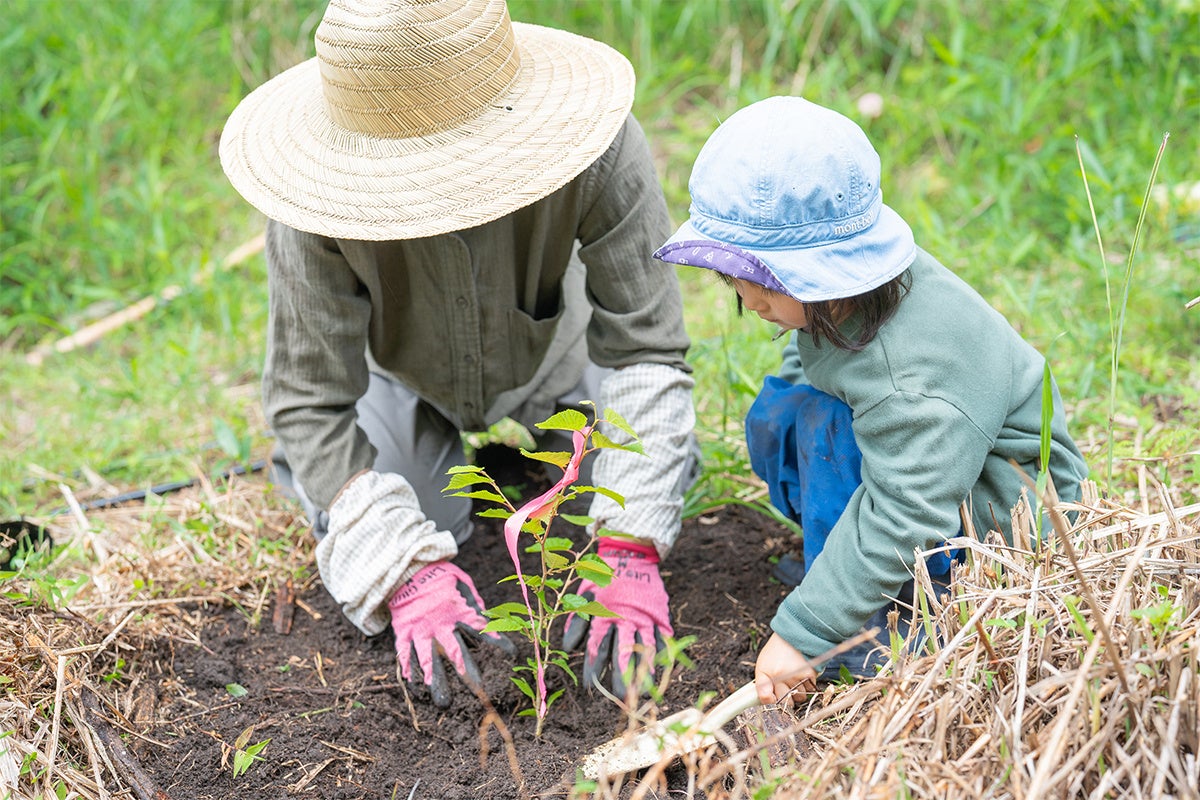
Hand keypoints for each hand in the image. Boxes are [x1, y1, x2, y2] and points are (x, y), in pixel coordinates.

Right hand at [388, 561, 514, 706]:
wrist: (410, 569)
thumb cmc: (443, 580)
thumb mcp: (465, 588)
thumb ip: (477, 608)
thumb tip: (492, 625)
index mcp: (459, 612)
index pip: (482, 630)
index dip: (497, 642)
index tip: (512, 655)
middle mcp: (440, 624)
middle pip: (455, 651)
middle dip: (467, 672)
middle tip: (479, 691)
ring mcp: (420, 629)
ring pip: (428, 657)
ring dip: (436, 679)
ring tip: (442, 699)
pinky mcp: (403, 632)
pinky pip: (405, 653)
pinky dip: (410, 670)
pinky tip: (415, 687)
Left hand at [563, 537, 671, 695]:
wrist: (629, 555)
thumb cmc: (602, 579)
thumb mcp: (584, 596)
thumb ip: (577, 622)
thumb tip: (568, 648)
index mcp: (605, 613)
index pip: (598, 646)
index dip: (594, 667)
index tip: (589, 687)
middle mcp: (626, 617)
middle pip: (624, 651)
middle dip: (622, 676)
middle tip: (620, 698)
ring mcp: (646, 617)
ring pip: (645, 648)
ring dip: (644, 671)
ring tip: (643, 691)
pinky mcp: (660, 615)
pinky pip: (663, 638)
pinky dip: (662, 655)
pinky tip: (661, 672)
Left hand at [754, 632, 816, 705]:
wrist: (795, 635)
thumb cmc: (777, 650)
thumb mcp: (763, 663)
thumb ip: (762, 683)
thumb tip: (766, 700)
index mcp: (765, 672)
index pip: (765, 698)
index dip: (770, 700)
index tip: (773, 697)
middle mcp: (779, 676)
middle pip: (784, 703)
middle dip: (785, 699)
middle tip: (785, 687)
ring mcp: (795, 676)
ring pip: (799, 699)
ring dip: (797, 693)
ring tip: (794, 679)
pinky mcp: (809, 675)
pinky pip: (809, 691)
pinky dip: (807, 686)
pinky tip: (802, 675)